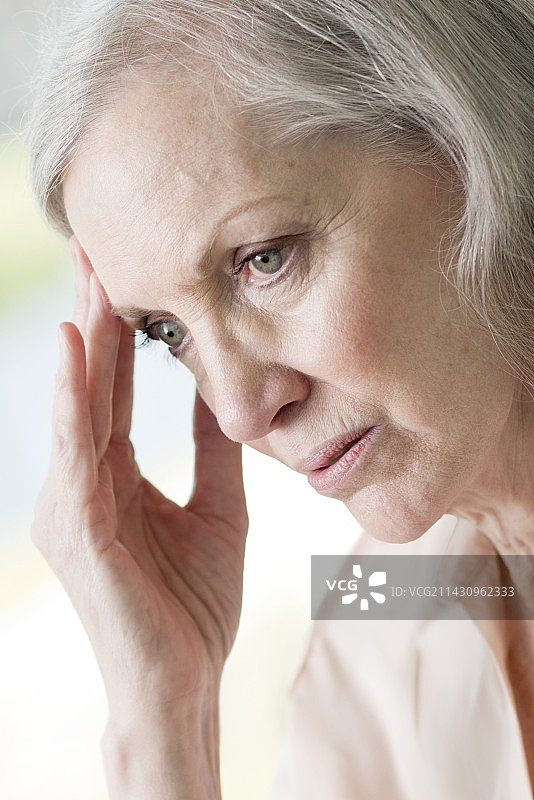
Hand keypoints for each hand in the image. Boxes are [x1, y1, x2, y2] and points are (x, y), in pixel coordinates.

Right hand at [31, 238, 248, 724]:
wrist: (185, 681)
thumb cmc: (194, 603)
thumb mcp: (218, 508)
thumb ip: (215, 452)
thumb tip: (228, 394)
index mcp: (115, 474)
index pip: (118, 387)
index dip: (125, 330)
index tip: (134, 272)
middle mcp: (83, 478)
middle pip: (94, 381)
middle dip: (99, 312)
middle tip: (102, 243)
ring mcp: (71, 501)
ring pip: (79, 401)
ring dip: (88, 333)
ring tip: (93, 270)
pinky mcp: (76, 525)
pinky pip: (75, 446)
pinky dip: (74, 393)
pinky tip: (78, 343)